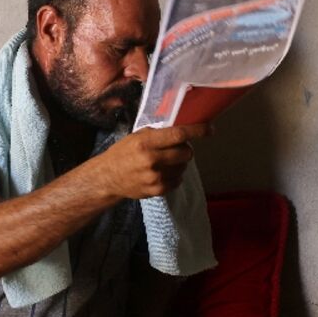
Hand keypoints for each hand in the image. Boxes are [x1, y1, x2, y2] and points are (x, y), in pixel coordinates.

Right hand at [94, 124, 211, 198]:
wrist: (107, 178)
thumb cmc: (123, 153)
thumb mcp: (137, 136)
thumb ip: (158, 133)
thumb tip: (183, 127)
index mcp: (146, 142)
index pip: (178, 134)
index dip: (197, 131)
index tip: (210, 129)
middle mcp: (151, 159)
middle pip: (186, 152)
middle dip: (185, 149)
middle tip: (175, 149)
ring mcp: (155, 177)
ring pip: (184, 167)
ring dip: (179, 163)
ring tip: (163, 162)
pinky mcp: (158, 190)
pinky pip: (178, 179)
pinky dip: (174, 175)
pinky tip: (161, 172)